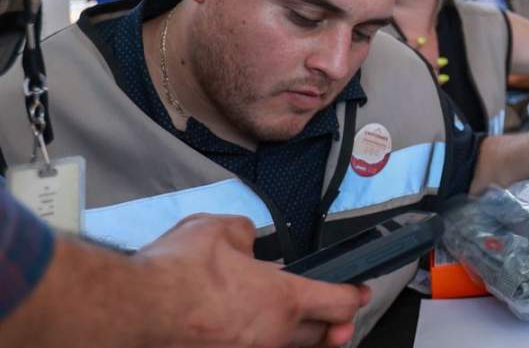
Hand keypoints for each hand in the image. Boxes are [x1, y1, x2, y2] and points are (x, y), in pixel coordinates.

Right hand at [137, 214, 369, 347]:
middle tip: (339, 319)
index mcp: (284, 299)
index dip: (354, 296)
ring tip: (301, 329)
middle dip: (334, 326)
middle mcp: (272, 336)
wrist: (131, 311)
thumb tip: (247, 242)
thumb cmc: (175, 273)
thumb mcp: (220, 229)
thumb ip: (245, 235)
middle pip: (320, 336)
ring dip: (299, 339)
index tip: (360, 294)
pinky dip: (260, 341)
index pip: (338, 302)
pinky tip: (246, 331)